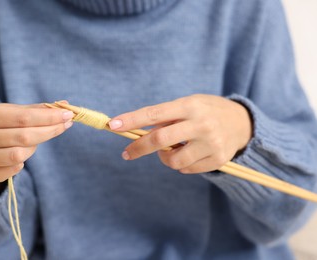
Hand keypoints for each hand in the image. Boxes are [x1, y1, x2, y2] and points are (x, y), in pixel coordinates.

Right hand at [0, 103, 72, 182]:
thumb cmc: (1, 124)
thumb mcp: (14, 112)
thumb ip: (38, 110)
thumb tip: (65, 105)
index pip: (24, 117)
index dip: (49, 117)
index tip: (68, 115)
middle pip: (24, 136)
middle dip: (49, 131)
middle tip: (65, 125)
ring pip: (19, 155)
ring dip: (33, 149)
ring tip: (32, 143)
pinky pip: (13, 170)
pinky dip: (21, 164)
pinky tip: (19, 157)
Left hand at [109, 94, 251, 173]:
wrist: (242, 123)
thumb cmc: (206, 111)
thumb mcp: (189, 104)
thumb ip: (166, 117)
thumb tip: (136, 132)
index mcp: (190, 105)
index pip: (155, 113)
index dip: (132, 120)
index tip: (113, 125)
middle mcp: (201, 123)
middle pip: (160, 140)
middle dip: (139, 148)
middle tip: (127, 153)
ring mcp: (211, 143)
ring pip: (172, 160)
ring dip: (164, 158)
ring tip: (172, 149)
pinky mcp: (218, 159)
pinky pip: (186, 169)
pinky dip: (180, 164)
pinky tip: (189, 153)